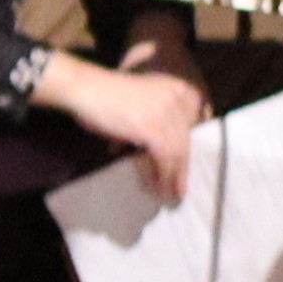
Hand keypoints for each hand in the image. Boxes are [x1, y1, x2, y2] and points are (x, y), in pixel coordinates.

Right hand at [48, 54, 205, 200]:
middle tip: (179, 186)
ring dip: (173, 176)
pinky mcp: (153, 129)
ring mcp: (167, 113)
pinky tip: (156, 186)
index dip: (193, 145)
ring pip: (178, 152)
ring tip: (168, 193)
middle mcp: (178, 99)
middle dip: (183, 166)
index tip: (187, 164)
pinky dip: (163, 175)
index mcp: (179, 88)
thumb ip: (159, 120)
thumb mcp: (143, 103)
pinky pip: (164, 157)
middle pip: (187, 140)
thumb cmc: (107, 97)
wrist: (84, 88)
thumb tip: (164, 150)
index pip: (197, 122)